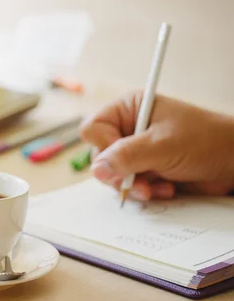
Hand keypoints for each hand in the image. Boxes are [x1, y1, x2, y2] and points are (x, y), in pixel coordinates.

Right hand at [79, 91, 233, 200]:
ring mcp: (136, 152)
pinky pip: (128, 186)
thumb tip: (97, 169)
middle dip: (120, 172)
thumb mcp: (163, 145)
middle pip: (99, 155)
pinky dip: (144, 191)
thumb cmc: (206, 141)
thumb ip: (127, 156)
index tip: (122, 157)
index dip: (103, 146)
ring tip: (158, 186)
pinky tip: (165, 188)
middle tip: (140, 180)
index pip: (93, 128)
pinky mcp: (145, 170)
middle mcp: (128, 129)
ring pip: (112, 174)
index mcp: (129, 109)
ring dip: (134, 185)